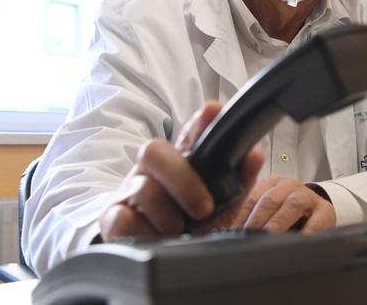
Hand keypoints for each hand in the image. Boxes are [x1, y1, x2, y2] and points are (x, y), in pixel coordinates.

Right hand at [98, 101, 264, 240]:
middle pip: (153, 150)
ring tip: (180, 231)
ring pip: (142, 188)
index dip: (199, 122)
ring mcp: (130, 190)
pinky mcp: (112, 217)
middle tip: (204, 207)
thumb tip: (254, 154)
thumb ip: (238, 180)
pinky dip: (144, 232)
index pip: (188, 133)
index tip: (212, 112)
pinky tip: (156, 238)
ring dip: (168, 215)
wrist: (161, 255)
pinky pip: (122, 218)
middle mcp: (152, 170)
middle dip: (182, 179)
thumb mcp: (220, 205)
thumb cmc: (191, 223)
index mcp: (180, 160)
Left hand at [230, 177, 335, 233]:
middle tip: (247, 238)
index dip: (240, 215)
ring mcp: (308, 196)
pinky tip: (294, 243)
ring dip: (277, 224)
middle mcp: (289, 185)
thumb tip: (221, 229)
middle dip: (257, 221)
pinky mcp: (325, 211)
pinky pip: (314, 222)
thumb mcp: (266, 212)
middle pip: (270, 200)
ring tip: (267, 240)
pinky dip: (303, 234)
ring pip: (292, 205)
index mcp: (271, 184)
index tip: (232, 232)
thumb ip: (246, 216)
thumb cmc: (286, 217)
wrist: (318, 216)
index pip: (251, 196)